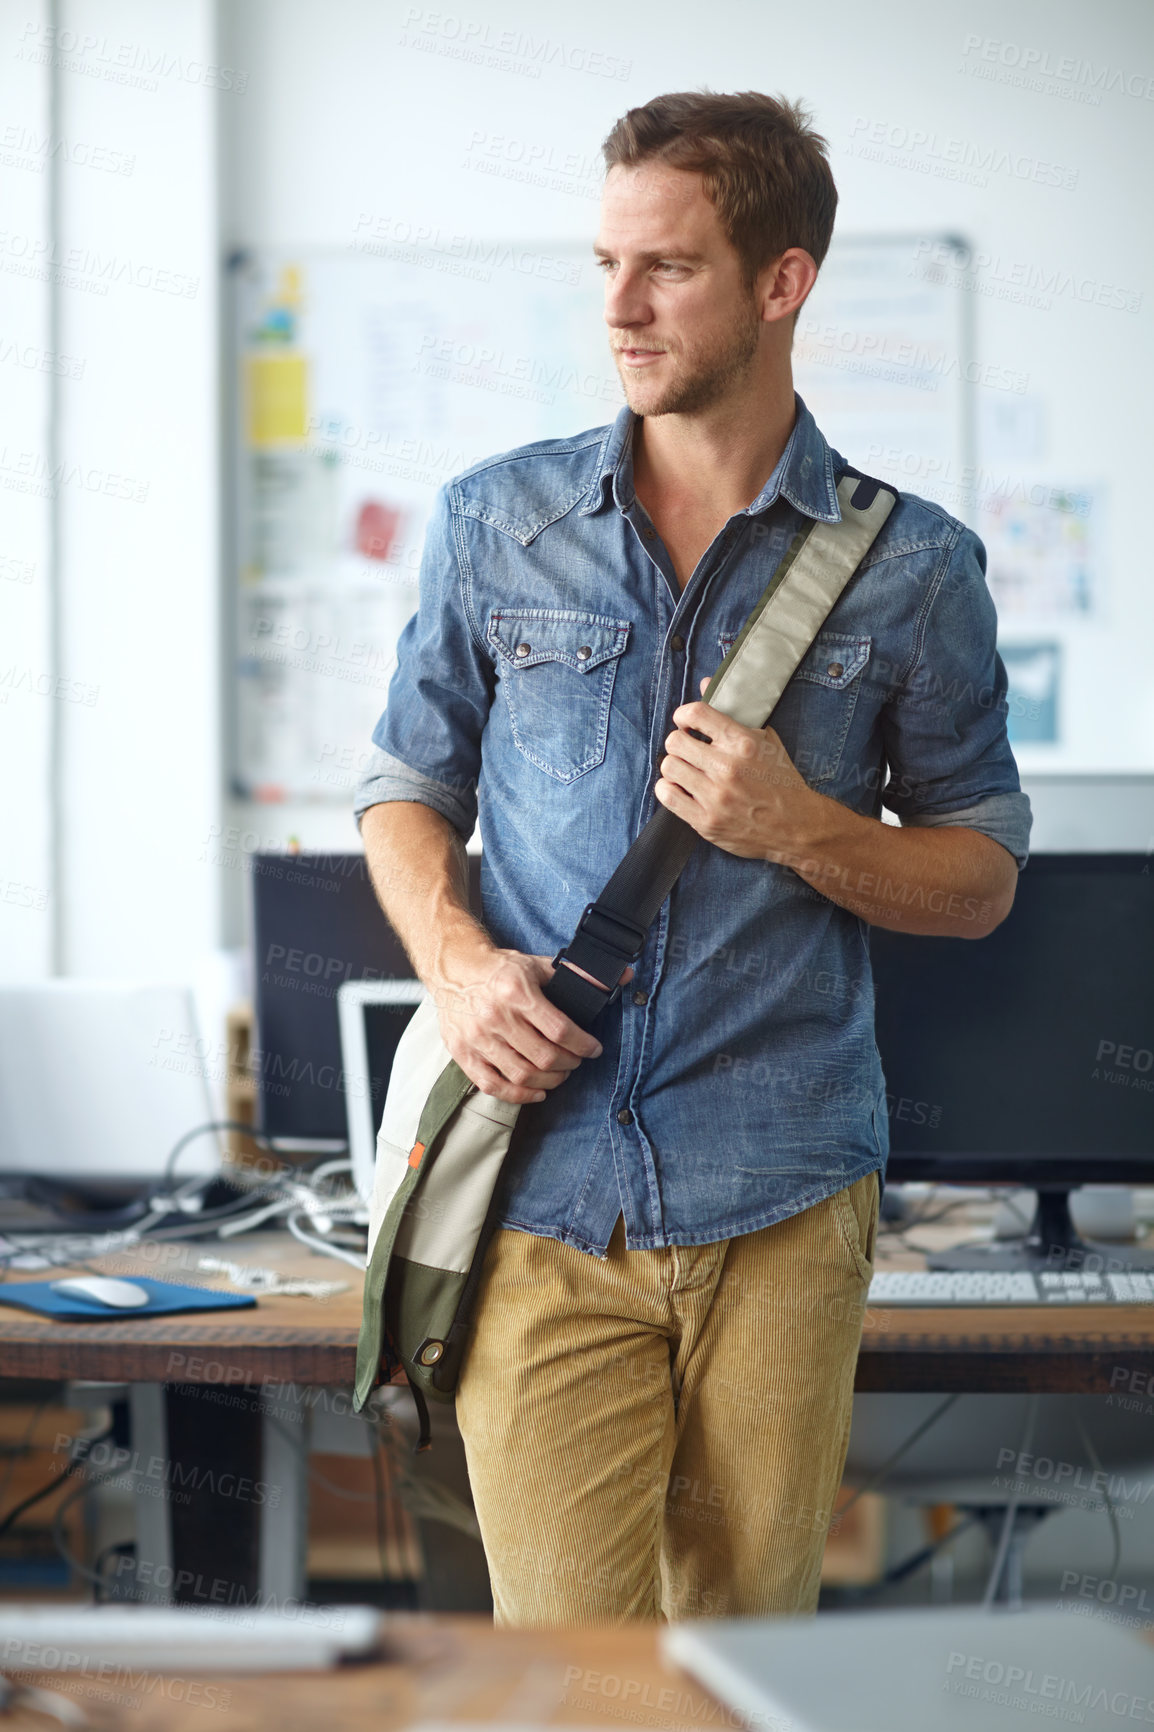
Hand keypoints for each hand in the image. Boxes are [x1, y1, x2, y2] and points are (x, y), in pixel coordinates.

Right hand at [428, 942, 631, 1104]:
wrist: (454, 969)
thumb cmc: (500, 970)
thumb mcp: (537, 965)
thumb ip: (578, 974)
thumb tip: (620, 978)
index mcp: (516, 992)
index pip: (559, 1030)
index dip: (583, 1045)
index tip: (593, 1049)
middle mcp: (495, 1017)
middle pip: (543, 1057)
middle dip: (569, 1064)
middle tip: (576, 1061)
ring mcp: (477, 1038)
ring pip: (521, 1076)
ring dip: (549, 1082)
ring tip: (559, 1075)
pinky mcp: (463, 1053)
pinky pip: (493, 1086)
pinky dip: (518, 1096)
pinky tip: (536, 1093)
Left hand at [653, 675, 820, 860]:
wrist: (796, 825)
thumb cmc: (781, 780)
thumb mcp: (767, 739)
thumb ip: (734, 712)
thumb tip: (705, 683)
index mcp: (743, 743)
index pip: (696, 714)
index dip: (683, 714)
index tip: (686, 721)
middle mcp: (727, 768)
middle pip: (675, 742)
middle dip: (679, 741)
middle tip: (688, 748)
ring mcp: (715, 797)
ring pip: (669, 768)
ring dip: (675, 766)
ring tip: (687, 769)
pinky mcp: (706, 821)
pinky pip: (667, 796)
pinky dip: (669, 789)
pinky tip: (681, 787)